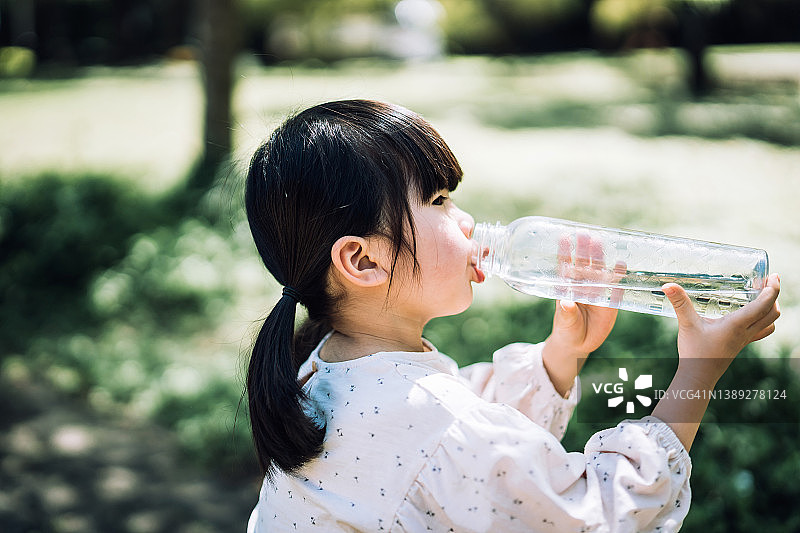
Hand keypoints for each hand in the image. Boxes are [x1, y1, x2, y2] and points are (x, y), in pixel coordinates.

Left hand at [550, 233, 626, 356]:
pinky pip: (615, 287)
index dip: (565, 252)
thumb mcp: (565, 323)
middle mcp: (582, 286)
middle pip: (583, 264)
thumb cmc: (567, 330)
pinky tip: (621, 264)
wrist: (579, 344)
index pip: (565, 266)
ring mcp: (596, 292)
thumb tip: (566, 303)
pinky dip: (618, 276)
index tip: (564, 236)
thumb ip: (567, 314)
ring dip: (599, 257)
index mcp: (567, 288)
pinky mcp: (610, 302)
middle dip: (584, 249)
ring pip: (598, 271)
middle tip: (585, 233)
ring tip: (600, 241)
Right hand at [664, 273, 780, 388]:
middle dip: (775, 295)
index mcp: (737, 325)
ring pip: (770, 323)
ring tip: (763, 297)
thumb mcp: (687, 324)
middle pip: (773, 313)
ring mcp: (745, 340)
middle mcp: (745, 332)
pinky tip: (751, 315)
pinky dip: (764, 321)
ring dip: (771, 309)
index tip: (774, 276)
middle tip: (768, 282)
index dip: (773, 288)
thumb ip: (679, 303)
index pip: (764, 304)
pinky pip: (761, 331)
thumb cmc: (694, 352)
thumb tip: (668, 285)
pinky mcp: (741, 344)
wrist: (698, 375)